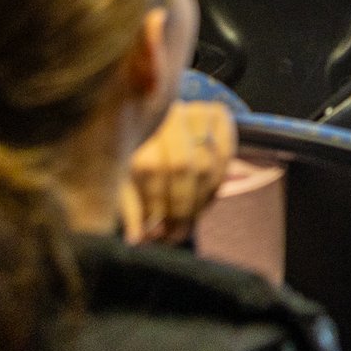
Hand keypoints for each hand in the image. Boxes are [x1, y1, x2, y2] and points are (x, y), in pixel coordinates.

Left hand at [124, 101, 236, 244]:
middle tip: (178, 233)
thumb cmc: (136, 155)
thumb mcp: (124, 179)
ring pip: (207, 164)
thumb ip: (130, 206)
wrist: (157, 119)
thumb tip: (136, 239)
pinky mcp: (218, 112)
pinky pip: (226, 155)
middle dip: (182, 207)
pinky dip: (218, 182)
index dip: (157, 204)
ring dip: (201, 200)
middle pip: (182, 167)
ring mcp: (195, 110)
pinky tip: (206, 197)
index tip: (156, 233)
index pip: (150, 168)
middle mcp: (165, 113)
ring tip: (190, 220)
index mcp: (134, 126)